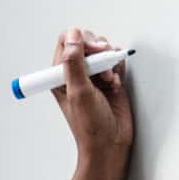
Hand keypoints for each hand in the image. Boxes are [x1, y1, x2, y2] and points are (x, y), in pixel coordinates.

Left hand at [50, 26, 132, 166]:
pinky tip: (115, 84)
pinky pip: (115, 61)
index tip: (93, 52)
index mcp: (60, 75)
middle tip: (102, 69)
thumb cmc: (90, 126)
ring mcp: (93, 75)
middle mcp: (76, 73)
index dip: (81, 41)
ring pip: (103, 50)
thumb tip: (73, 36)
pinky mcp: (109, 79)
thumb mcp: (78, 92)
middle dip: (99, 51)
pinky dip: (118, 68)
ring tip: (108, 80)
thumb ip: (74, 62)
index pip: (67, 42)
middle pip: (87, 42)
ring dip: (109, 61)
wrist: (110, 143)